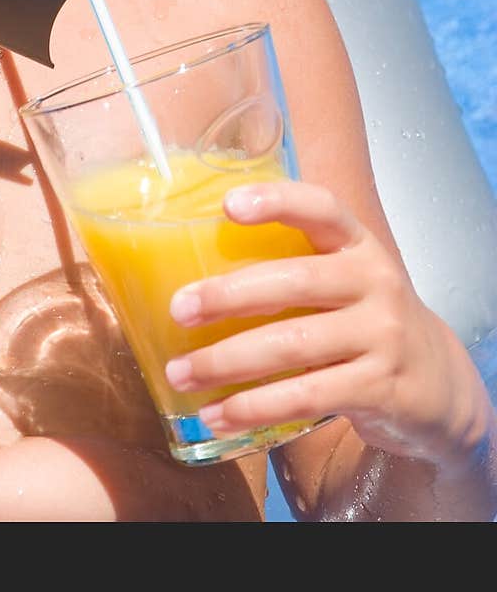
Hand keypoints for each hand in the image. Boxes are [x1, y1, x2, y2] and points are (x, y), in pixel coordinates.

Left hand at [164, 178, 465, 466]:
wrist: (437, 385)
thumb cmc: (363, 320)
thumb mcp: (343, 282)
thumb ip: (290, 269)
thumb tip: (190, 273)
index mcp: (358, 245)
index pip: (322, 208)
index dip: (277, 202)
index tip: (229, 205)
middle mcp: (375, 282)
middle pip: (295, 282)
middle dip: (229, 296)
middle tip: (179, 309)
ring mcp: (383, 336)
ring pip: (293, 345)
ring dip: (227, 362)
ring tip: (181, 373)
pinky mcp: (382, 387)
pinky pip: (307, 396)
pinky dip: (255, 407)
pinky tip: (219, 415)